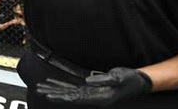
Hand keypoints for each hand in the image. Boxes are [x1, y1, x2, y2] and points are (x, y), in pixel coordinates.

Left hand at [36, 67, 152, 106]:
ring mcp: (92, 93)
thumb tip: (88, 81)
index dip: (61, 97)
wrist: (139, 81)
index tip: (49, 96)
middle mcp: (93, 97)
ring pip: (69, 92)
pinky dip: (63, 85)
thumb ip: (103, 80)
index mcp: (100, 97)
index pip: (76, 98)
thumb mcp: (118, 77)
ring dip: (54, 89)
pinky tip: (53, 83)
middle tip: (38, 90)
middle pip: (68, 96)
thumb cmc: (130, 79)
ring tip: (41, 88)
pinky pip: (74, 87)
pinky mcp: (92, 88)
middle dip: (53, 93)